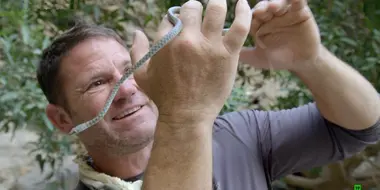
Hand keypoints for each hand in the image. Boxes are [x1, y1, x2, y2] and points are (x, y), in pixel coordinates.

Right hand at [130, 0, 250, 122]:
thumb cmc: (164, 96)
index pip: (170, 17)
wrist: (186, 115)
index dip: (175, 20)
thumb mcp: (142, 75)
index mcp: (165, 41)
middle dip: (193, 8)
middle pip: (192, 8)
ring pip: (216, 10)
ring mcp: (209, 45)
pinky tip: (242, 2)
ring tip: (218, 3)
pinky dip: (243, 11)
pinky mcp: (228, 53)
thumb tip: (137, 32)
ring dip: (217, 2)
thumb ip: (137, 51)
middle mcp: (186, 39)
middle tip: (198, 14)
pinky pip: (239, 26)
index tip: (180, 26)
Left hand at [240, 0, 320, 70]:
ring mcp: (285, 13)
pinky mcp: (301, 12)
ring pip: (279, 3)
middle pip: (263, 7)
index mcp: (258, 24)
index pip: (251, 17)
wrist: (300, 64)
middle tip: (260, 12)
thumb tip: (225, 54)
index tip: (248, 20)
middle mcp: (270, 16)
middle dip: (261, 8)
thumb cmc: (277, 60)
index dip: (249, 17)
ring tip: (273, 7)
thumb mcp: (257, 58)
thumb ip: (243, 54)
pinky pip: (298, 2)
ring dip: (275, 3)